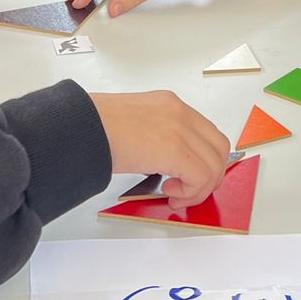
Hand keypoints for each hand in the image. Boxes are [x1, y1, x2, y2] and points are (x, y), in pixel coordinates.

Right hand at [88, 90, 230, 209]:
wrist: (82, 126)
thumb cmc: (97, 127)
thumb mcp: (136, 125)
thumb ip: (158, 138)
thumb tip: (169, 168)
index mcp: (170, 104)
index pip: (207, 134)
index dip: (206, 160)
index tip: (190, 178)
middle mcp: (180, 112)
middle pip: (219, 148)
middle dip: (210, 176)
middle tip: (190, 191)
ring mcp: (180, 129)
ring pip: (214, 165)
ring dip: (199, 188)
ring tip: (174, 194)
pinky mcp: (175, 149)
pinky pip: (201, 177)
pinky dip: (191, 192)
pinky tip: (169, 193)